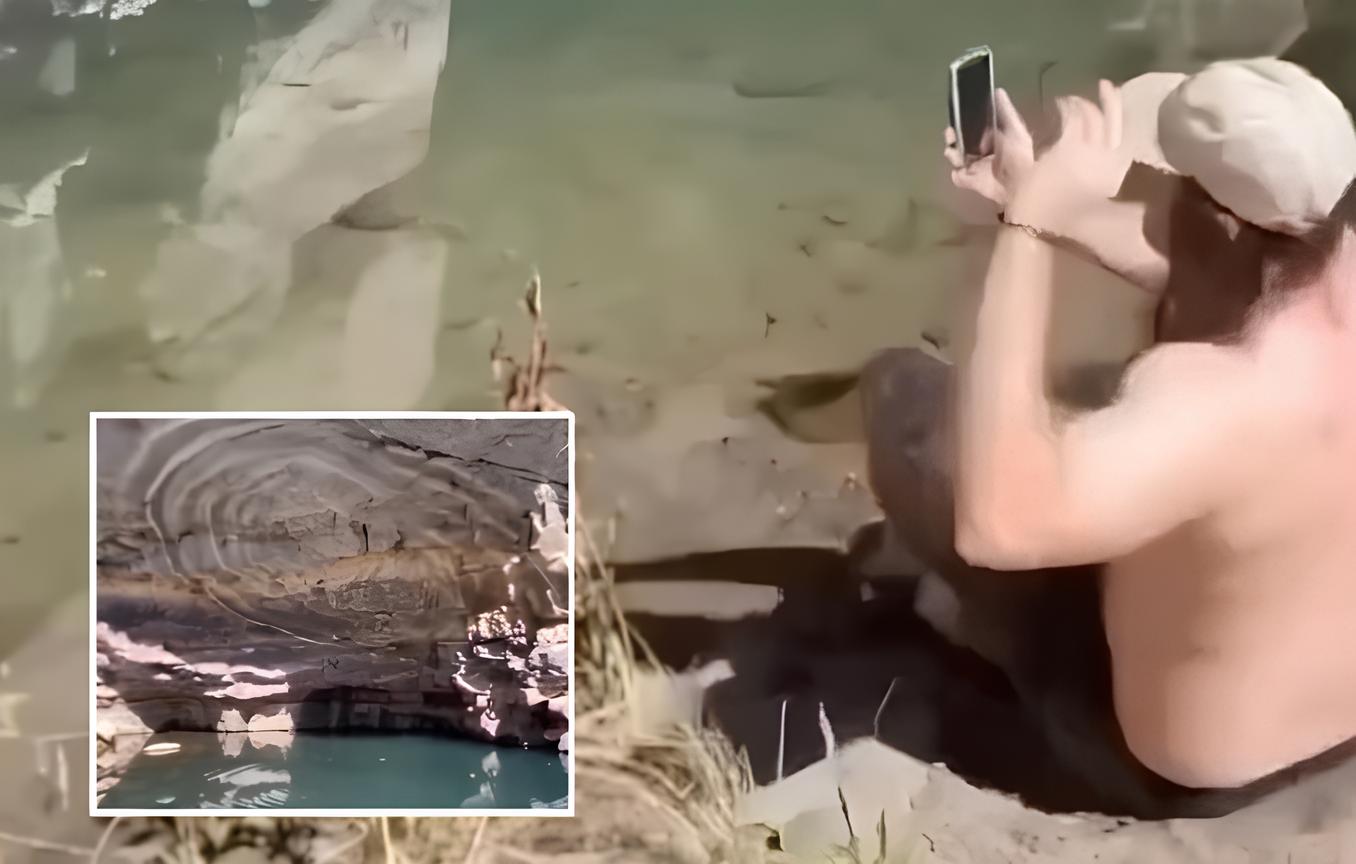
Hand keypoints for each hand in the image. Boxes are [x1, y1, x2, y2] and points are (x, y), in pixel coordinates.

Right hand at [943, 88, 1035, 209]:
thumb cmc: (1020, 155)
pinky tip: (961, 167)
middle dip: (953, 135)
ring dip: (953, 152)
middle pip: (960, 141)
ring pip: (955, 157)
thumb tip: (998, 91)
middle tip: (951, 132)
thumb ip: (1006, 111)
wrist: (1018, 184)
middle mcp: (982, 153)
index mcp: (992, 140)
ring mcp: (974, 168)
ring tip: (955, 150)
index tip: (959, 114)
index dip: (965, 121)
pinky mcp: (969, 181)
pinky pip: (956, 176)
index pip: (974, 128)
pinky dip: (957, 173)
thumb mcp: (1015, 129)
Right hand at [1007, 80, 1128, 230]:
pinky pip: (1122, 145)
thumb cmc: (1036, 205)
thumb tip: (1000, 106)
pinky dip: (1120, 131)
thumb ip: (1011, 141)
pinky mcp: (1116, 174)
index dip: (1064, 104)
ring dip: (1111, 104)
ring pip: (1114, 124)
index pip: (1070, 112)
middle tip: (1072, 103)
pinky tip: (1116, 127)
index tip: (1055, 104)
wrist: (1064, 235)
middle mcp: (1092, 145)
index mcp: (1068, 142)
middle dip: (1083, 103)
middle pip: (1093, 114)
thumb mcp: (1018, 172)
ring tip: (1107, 89)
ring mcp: (1108, 159)